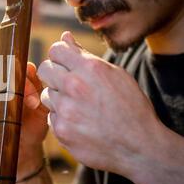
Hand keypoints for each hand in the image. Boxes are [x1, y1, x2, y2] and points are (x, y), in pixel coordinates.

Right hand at [0, 63, 48, 173]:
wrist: (26, 149)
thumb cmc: (33, 123)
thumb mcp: (41, 104)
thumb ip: (37, 85)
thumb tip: (29, 68)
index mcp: (5, 83)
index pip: (8, 72)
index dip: (19, 80)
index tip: (33, 97)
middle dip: (3, 89)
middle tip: (15, 98)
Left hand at [37, 32, 160, 175]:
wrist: (139, 146)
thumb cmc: (130, 107)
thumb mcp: (115, 75)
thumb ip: (85, 55)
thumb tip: (64, 36)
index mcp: (90, 68)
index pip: (56, 50)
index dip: (59, 55)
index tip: (65, 63)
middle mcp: (74, 86)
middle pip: (44, 69)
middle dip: (53, 74)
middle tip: (67, 83)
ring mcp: (66, 110)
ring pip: (47, 95)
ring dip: (58, 98)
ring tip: (79, 106)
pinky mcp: (61, 130)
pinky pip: (51, 116)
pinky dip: (62, 118)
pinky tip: (80, 122)